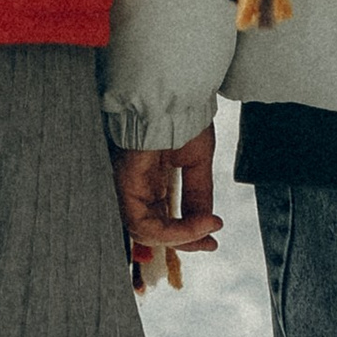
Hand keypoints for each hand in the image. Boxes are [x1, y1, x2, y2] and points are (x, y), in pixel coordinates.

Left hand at [113, 128, 220, 294]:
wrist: (174, 94)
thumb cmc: (181, 117)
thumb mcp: (197, 162)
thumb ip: (198, 195)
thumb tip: (206, 223)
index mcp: (153, 180)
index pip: (163, 219)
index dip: (187, 234)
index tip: (212, 240)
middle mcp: (138, 186)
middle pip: (153, 229)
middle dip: (183, 241)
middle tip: (210, 242)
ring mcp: (129, 185)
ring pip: (144, 230)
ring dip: (178, 237)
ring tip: (206, 230)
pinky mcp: (125, 183)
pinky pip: (139, 221)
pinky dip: (167, 231)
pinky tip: (194, 225)